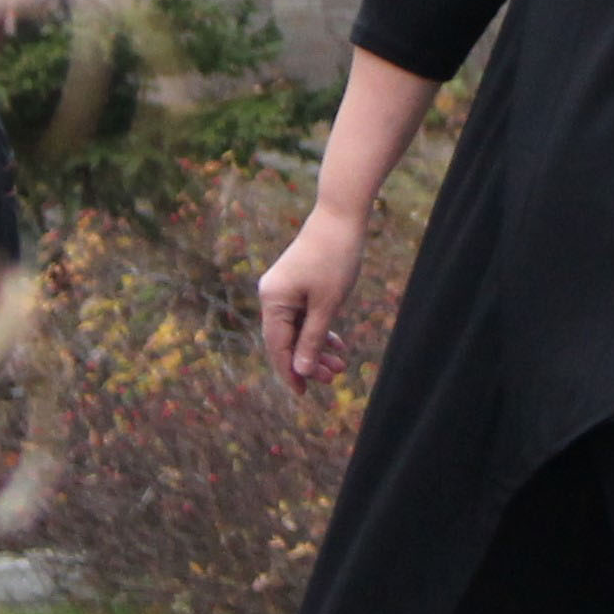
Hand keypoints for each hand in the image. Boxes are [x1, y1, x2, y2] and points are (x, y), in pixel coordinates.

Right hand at [258, 204, 365, 395]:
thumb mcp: (327, 305)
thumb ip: (312, 340)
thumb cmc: (334, 259)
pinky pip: (303, 315)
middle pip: (285, 340)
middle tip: (332, 380)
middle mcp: (272, 295)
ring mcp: (283, 289)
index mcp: (273, 301)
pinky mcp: (296, 283)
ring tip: (339, 367)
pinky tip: (337, 346)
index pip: (277, 347)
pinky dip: (318, 330)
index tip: (303, 395)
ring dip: (316, 348)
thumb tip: (299, 371)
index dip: (290, 373)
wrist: (341, 217)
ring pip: (296, 329)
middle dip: (308, 362)